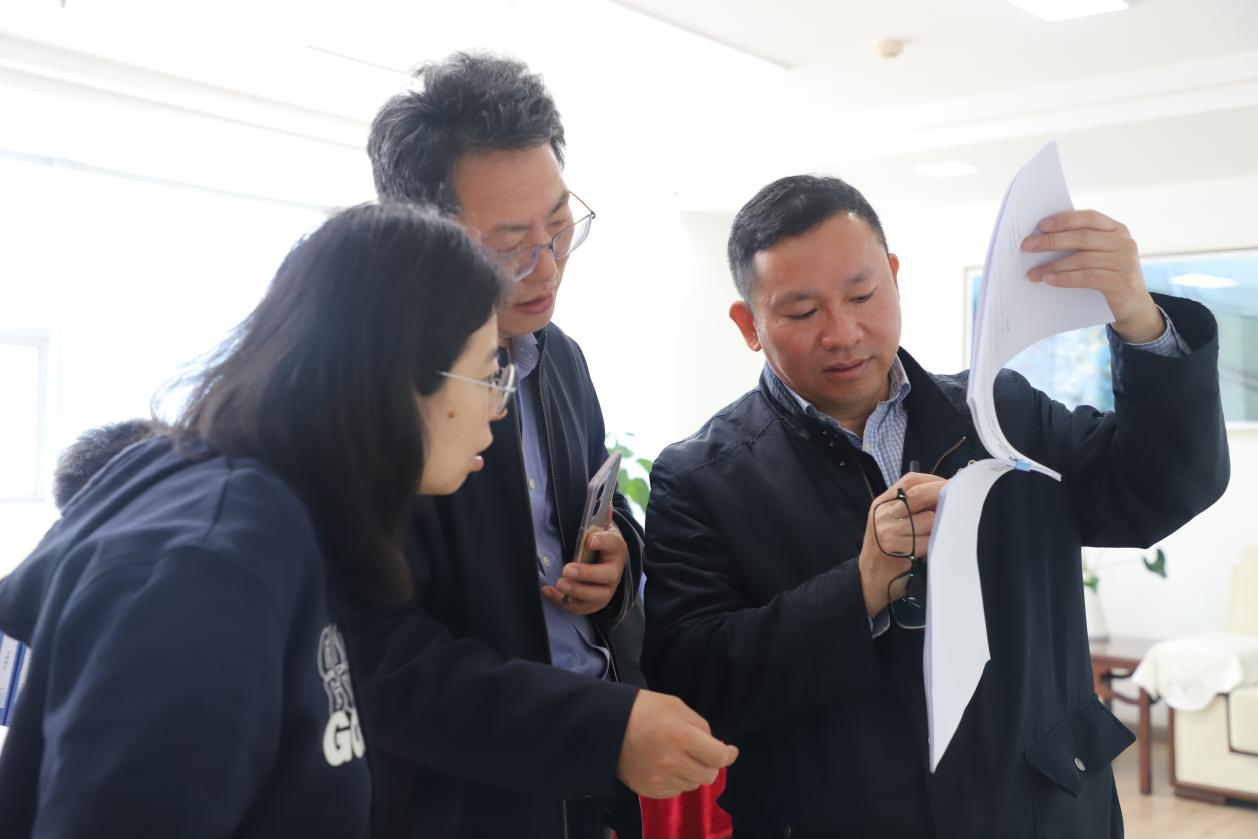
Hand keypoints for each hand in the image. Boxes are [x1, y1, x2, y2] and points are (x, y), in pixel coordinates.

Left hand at [540, 522, 627, 615]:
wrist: (607, 565)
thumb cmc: (600, 546)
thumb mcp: (602, 531)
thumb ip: (600, 519)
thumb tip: (606, 503)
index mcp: (616, 549)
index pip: (613, 544)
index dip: (602, 542)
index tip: (589, 540)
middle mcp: (615, 571)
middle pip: (607, 575)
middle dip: (587, 573)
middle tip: (567, 569)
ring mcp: (606, 590)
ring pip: (596, 595)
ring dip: (576, 590)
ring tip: (559, 583)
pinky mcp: (594, 603)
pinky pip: (580, 606)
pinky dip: (562, 601)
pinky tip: (547, 591)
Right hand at [617, 689, 738, 798]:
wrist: (605, 726)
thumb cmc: (643, 709)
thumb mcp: (676, 705)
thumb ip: (699, 725)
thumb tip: (711, 743)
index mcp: (682, 738)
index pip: (718, 757)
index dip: (729, 754)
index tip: (730, 751)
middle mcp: (674, 763)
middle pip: (708, 775)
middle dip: (710, 764)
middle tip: (702, 753)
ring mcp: (660, 780)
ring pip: (692, 785)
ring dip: (692, 772)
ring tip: (680, 757)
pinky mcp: (648, 790)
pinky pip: (674, 792)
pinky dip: (676, 781)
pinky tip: (666, 767)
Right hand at [858, 472, 945, 617]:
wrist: (871, 579)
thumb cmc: (888, 549)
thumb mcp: (892, 521)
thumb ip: (912, 506)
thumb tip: (946, 493)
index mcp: (882, 503)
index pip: (911, 481)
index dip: (933, 482)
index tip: (949, 488)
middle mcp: (882, 513)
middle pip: (920, 496)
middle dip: (941, 502)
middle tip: (954, 511)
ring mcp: (887, 530)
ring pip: (929, 519)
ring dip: (938, 529)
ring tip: (933, 538)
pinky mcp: (896, 548)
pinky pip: (927, 541)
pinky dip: (933, 545)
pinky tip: (927, 551)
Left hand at [1023, 210, 1163, 342]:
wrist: (1133, 305)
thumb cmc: (1108, 275)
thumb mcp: (1099, 255)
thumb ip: (1081, 244)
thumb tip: (1042, 238)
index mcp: (1117, 229)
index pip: (1089, 218)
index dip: (1065, 220)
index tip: (1041, 225)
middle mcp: (1124, 242)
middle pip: (1083, 238)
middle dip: (1052, 241)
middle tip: (1028, 246)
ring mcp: (1126, 262)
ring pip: (1082, 259)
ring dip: (1053, 265)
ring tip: (1033, 272)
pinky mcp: (1123, 282)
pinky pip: (1087, 277)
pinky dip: (1065, 278)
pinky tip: (1049, 280)